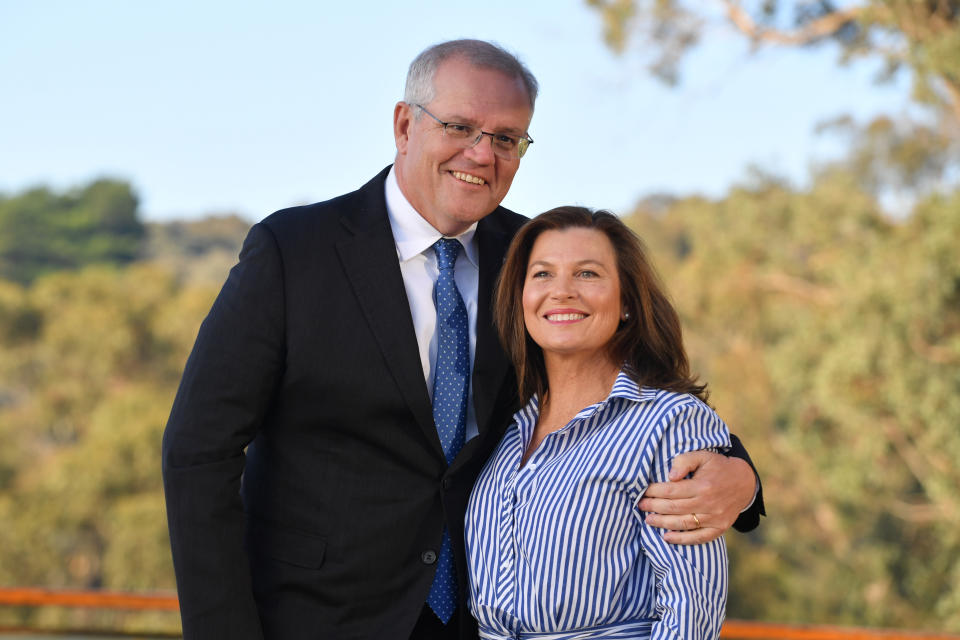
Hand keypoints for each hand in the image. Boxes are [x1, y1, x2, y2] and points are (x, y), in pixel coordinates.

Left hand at [638, 451, 755, 544]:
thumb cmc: (717, 467)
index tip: (643, 491)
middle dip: (654, 507)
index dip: (654, 492)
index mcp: (702, 485)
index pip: (671, 490)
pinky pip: (699, 537)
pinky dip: (682, 540)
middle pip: (674, 508)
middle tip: (640, 506)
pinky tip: (667, 537)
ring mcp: (715, 518)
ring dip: (663, 523)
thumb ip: (684, 461)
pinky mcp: (719, 528)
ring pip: (683, 523)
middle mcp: (708, 503)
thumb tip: (670, 476)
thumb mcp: (702, 456)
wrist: (744, 482)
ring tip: (648, 520)